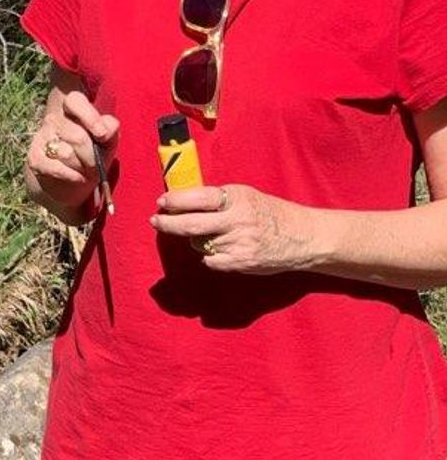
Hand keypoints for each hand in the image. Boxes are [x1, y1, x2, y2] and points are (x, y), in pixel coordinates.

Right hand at [27, 90, 118, 213]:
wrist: (73, 180)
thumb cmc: (93, 154)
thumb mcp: (107, 141)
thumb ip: (110, 129)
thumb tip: (103, 130)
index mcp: (73, 106)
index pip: (74, 99)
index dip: (89, 117)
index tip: (101, 135)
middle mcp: (54, 117)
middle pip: (78, 137)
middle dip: (91, 156)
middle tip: (95, 163)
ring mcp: (42, 136)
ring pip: (67, 154)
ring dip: (81, 168)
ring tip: (83, 169)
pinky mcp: (34, 157)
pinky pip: (57, 169)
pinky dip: (71, 176)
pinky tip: (75, 176)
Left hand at [150, 182, 313, 274]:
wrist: (303, 237)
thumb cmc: (269, 213)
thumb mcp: (246, 196)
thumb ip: (218, 199)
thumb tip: (181, 201)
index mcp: (238, 198)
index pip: (199, 198)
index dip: (176, 201)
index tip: (162, 202)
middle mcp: (238, 220)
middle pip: (192, 224)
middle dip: (168, 223)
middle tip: (156, 221)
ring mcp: (239, 244)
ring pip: (200, 243)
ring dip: (197, 239)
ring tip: (213, 234)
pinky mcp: (241, 263)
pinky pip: (210, 260)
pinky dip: (210, 255)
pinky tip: (223, 249)